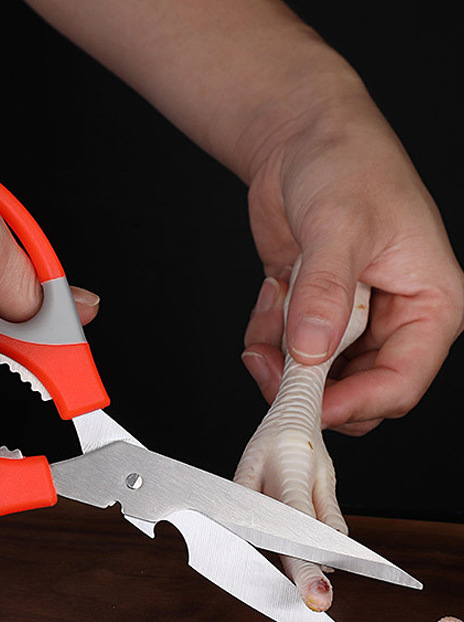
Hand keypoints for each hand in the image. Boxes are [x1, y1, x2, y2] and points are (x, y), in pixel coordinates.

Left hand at [241, 97, 463, 434]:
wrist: (302, 140)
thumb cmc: (348, 165)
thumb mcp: (341, 226)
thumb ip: (326, 292)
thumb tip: (313, 350)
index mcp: (429, 304)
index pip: (401, 383)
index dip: (356, 404)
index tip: (310, 406)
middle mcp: (392, 320)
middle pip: (354, 392)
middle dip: (307, 386)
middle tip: (272, 366)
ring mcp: (348, 321)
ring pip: (314, 379)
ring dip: (280, 359)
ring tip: (273, 308)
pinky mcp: (310, 315)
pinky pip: (284, 353)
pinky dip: (266, 335)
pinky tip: (271, 292)